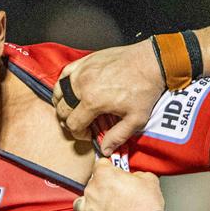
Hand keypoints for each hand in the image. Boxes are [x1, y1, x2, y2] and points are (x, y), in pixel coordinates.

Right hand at [53, 39, 165, 155]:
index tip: (87, 134)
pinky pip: (64, 74)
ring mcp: (82, 71)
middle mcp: (82, 85)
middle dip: (69, 120)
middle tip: (81, 123)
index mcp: (93, 101)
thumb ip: (118, 136)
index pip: (73, 124)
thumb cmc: (144, 87)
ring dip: (63, 103)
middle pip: (62, 109)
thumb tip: (105, 149)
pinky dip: (63, 85)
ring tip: (73, 109)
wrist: (151, 62)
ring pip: (59, 92)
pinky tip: (70, 90)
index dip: (78, 133)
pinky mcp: (85, 61)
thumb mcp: (136, 119)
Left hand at [74, 159, 166, 210]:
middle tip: (117, 191)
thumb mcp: (148, 179)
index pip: (100, 164)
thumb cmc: (146, 206)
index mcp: (104, 175)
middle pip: (93, 182)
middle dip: (104, 185)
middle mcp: (92, 190)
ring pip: (86, 199)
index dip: (109, 167)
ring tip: (107, 204)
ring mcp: (89, 208)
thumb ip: (136, 174)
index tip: (113, 171)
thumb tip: (134, 177)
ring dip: (95, 199)